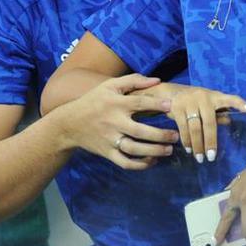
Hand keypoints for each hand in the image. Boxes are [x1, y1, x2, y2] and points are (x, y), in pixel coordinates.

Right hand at [51, 74, 178, 170]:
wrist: (70, 123)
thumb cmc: (94, 100)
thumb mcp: (109, 85)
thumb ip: (133, 80)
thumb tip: (157, 80)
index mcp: (115, 103)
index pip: (139, 103)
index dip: (156, 104)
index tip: (171, 105)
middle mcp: (113, 122)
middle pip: (139, 131)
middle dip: (160, 135)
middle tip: (175, 136)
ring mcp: (110, 139)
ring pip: (134, 149)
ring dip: (153, 151)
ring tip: (168, 150)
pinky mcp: (107, 153)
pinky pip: (125, 163)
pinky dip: (139, 165)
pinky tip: (152, 161)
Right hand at [161, 83, 245, 163]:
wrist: (172, 92)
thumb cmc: (197, 101)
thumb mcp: (210, 104)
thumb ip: (219, 113)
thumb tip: (228, 122)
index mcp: (215, 96)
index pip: (230, 99)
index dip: (240, 103)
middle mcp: (203, 98)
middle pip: (209, 123)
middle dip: (210, 142)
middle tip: (211, 157)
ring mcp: (189, 102)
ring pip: (195, 128)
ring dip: (197, 145)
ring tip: (200, 158)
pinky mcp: (177, 108)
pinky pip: (183, 128)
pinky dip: (186, 140)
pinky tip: (189, 149)